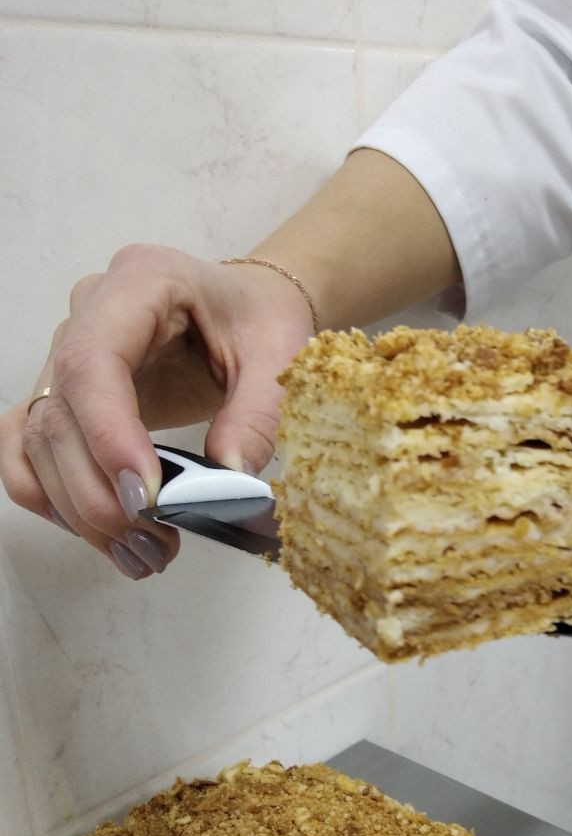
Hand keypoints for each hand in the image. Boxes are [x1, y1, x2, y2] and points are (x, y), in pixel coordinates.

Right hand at [0, 243, 316, 576]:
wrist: (247, 310)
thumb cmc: (260, 321)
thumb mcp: (279, 356)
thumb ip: (258, 414)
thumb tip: (228, 481)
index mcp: (141, 282)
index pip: (93, 362)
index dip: (108, 435)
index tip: (145, 497)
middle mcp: (88, 313)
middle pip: (59, 413)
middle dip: (99, 493)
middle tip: (154, 543)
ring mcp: (66, 354)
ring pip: (38, 441)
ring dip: (79, 510)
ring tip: (143, 554)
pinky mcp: (64, 395)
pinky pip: (29, 449)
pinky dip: (56, 499)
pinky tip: (105, 534)